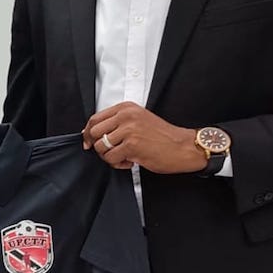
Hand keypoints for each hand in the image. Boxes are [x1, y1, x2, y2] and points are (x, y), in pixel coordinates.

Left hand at [83, 102, 205, 173]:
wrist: (184, 147)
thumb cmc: (163, 136)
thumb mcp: (139, 120)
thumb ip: (117, 122)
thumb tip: (92, 133)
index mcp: (126, 108)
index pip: (95, 119)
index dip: (88, 133)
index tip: (88, 142)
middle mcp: (126, 116)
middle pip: (94, 133)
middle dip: (98, 146)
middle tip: (110, 152)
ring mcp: (129, 130)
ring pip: (101, 147)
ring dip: (109, 157)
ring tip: (123, 157)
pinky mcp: (132, 146)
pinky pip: (111, 158)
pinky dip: (118, 164)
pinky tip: (129, 162)